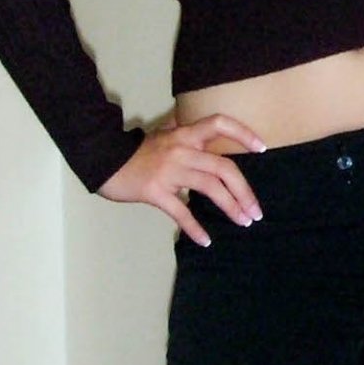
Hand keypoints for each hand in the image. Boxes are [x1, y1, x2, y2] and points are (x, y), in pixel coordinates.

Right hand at [98, 113, 267, 245]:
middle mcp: (181, 149)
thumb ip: (183, 135)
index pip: (219, 123)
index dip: (243, 133)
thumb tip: (202, 137)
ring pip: (210, 188)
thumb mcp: (162, 136)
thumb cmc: (134, 152)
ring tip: (244, 222)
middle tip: (256, 211)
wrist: (102, 161)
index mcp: (184, 134)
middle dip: (245, 191)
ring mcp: (169, 171)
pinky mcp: (155, 191)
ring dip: (231, 207)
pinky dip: (195, 228)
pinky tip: (206, 241)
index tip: (262, 148)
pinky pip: (180, 212)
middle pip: (224, 167)